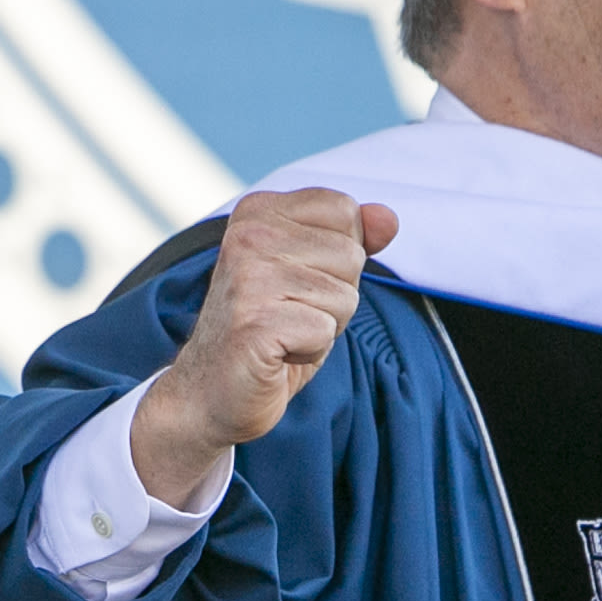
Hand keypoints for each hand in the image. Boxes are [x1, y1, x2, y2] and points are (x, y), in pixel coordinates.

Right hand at [128, 190, 398, 506]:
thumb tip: (389, 218)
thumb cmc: (270, 330)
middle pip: (350, 254)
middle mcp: (249, 235)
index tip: (297, 280)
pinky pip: (324, 329)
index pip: (344, 210)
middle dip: (335, 294)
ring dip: (324, 325)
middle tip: (290, 314)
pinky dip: (310, 350)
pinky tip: (277, 353)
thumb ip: (351, 239)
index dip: (338, 255)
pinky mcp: (254, 321)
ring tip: (283, 334)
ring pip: (344, 295)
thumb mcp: (316, 275)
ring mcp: (249, 277)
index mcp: (259, 211)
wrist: (212, 390)